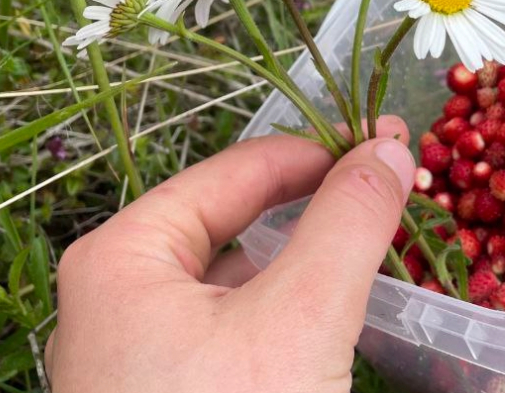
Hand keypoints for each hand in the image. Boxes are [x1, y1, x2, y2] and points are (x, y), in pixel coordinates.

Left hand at [47, 117, 413, 392]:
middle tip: (389, 194)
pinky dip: (281, 314)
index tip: (389, 150)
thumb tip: (390, 149)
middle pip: (230, 222)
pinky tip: (325, 322)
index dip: (320, 153)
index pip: (235, 171)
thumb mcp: (301, 319)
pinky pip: (227, 332)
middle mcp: (113, 297)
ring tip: (370, 248)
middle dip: (313, 207)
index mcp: (122, 257)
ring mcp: (131, 355)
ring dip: (303, 261)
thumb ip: (347, 224)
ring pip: (232, 280)